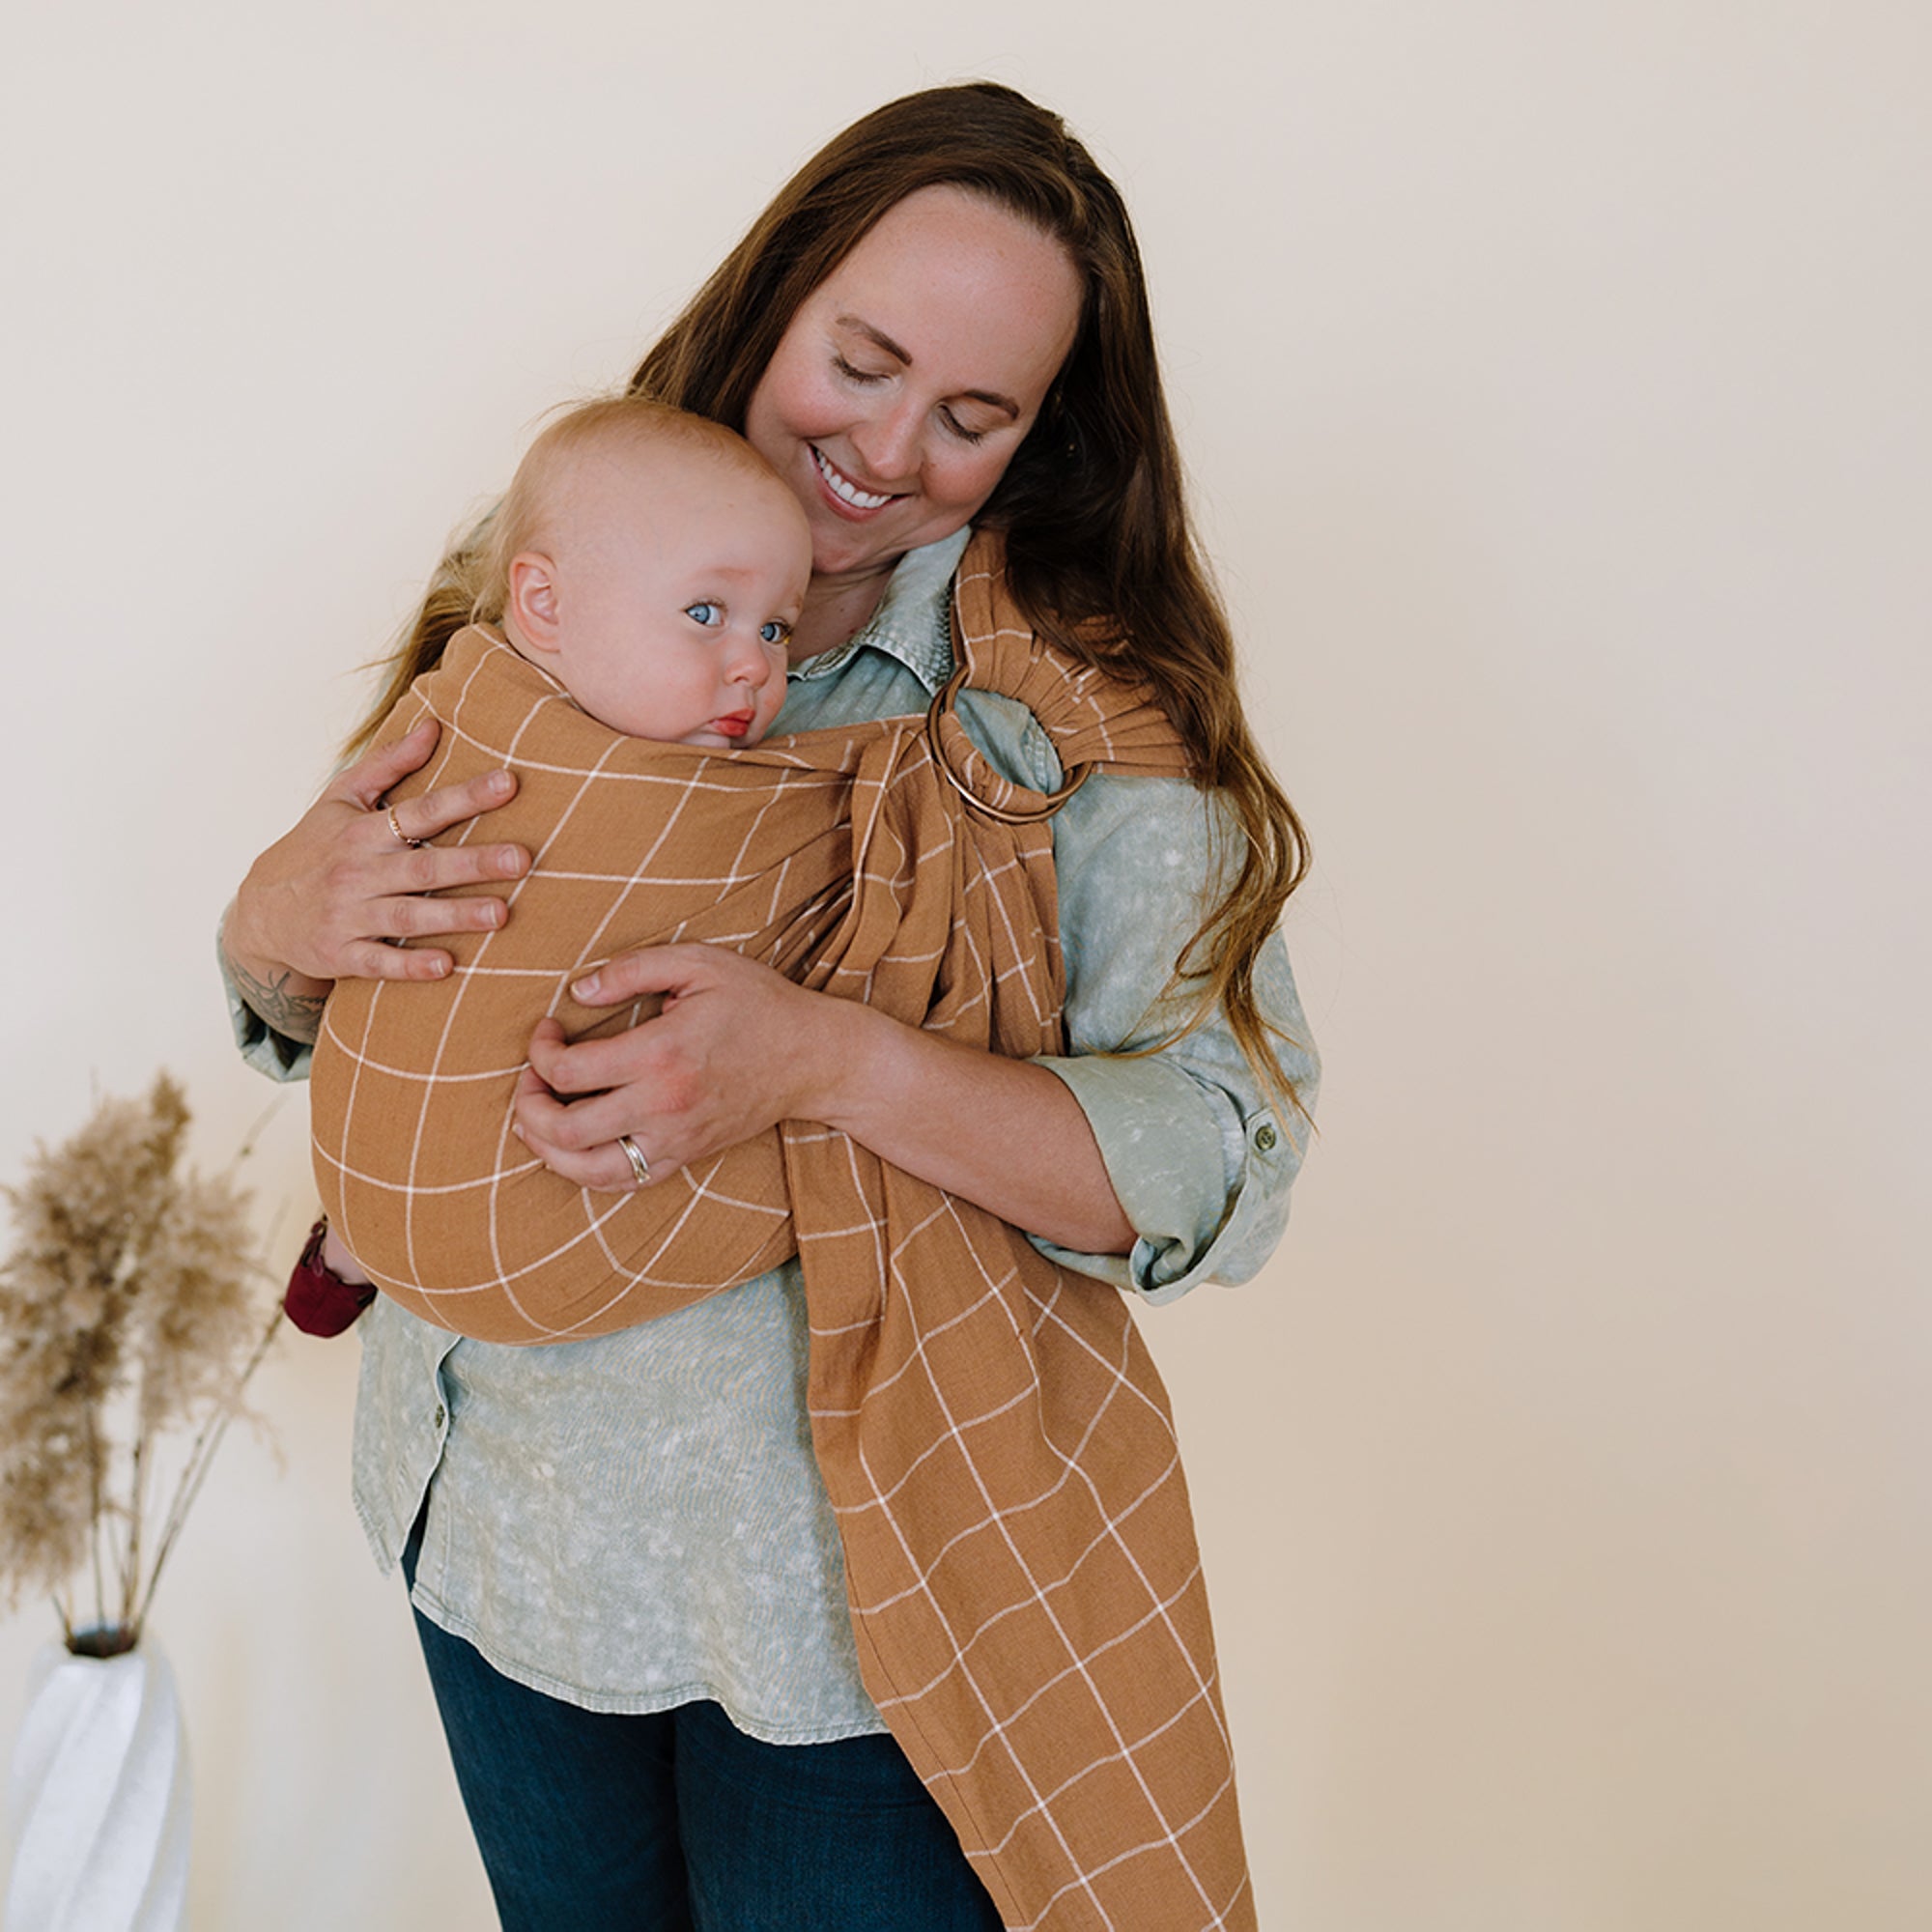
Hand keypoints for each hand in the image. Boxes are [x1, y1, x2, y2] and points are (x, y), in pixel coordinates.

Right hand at [226, 716, 531, 994]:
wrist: (259, 910)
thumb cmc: (314, 846)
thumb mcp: (341, 798)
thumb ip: (389, 762)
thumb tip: (434, 725)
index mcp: (364, 831)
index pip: (423, 810)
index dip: (466, 797)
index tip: (509, 784)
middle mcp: (358, 872)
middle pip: (424, 866)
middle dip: (474, 862)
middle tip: (523, 858)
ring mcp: (348, 915)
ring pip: (407, 916)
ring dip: (454, 916)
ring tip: (502, 914)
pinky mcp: (340, 954)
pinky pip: (379, 962)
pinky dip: (410, 966)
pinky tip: (446, 966)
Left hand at [510, 942, 1132, 1253]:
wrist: (814, 1058)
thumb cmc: (758, 1004)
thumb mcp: (700, 965)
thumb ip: (633, 969)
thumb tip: (578, 991)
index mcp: (661, 1055)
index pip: (568, 1071)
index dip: (539, 1051)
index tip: (548, 1028)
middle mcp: (662, 1107)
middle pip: (562, 1130)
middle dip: (527, 1105)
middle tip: (530, 1077)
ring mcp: (673, 1141)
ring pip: (582, 1170)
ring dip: (544, 1147)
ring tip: (538, 1116)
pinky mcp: (683, 1159)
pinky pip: (617, 1182)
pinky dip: (581, 1168)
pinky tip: (575, 1140)